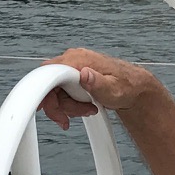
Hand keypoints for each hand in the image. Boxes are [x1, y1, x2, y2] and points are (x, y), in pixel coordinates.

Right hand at [39, 49, 158, 128]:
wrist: (133, 88)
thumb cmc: (127, 86)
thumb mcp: (114, 88)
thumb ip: (97, 82)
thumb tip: (84, 73)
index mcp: (79, 59)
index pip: (49, 72)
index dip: (42, 90)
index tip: (41, 106)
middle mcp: (72, 60)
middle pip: (48, 84)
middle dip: (59, 105)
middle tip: (74, 116)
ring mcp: (72, 67)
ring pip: (54, 91)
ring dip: (67, 107)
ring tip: (87, 110)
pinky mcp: (72, 76)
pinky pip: (60, 92)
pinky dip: (69, 104)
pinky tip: (83, 107)